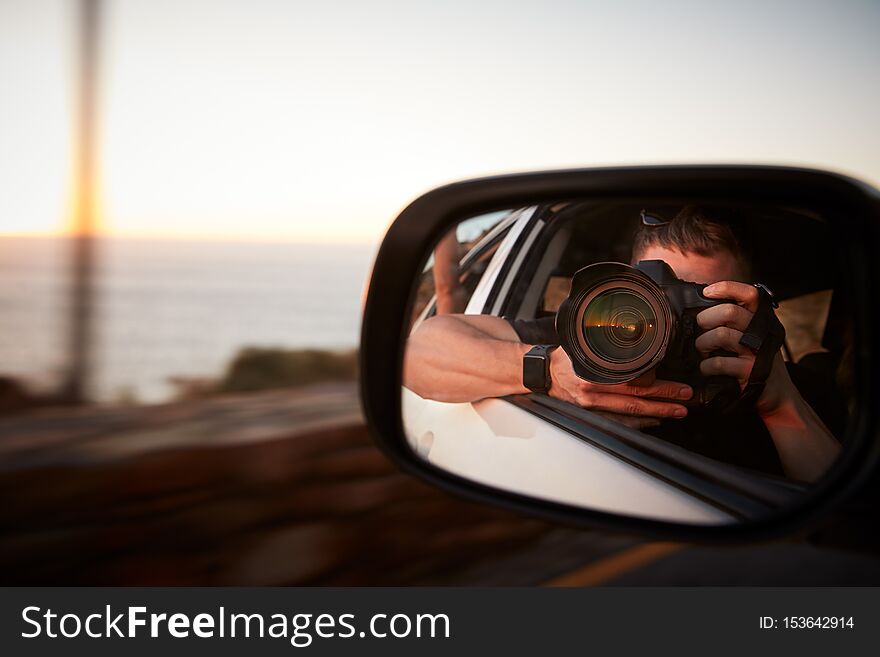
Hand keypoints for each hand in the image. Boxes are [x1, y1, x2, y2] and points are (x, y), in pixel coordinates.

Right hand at [547, 348, 691, 422]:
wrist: (542, 376)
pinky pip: (619, 423)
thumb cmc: (561, 358)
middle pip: (635, 400)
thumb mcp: (580, 344)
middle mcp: (592, 395)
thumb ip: (602, 343)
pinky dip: (638, 423)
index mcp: (591, 376)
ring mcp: (591, 409)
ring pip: (629, 415)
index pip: (631, 382)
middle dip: (663, 400)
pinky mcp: (591, 416)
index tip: (674, 383)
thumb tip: (628, 335)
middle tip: (685, 398)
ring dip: (655, 413)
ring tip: (676, 411)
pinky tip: (653, 419)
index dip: (655, 384)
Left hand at [698, 281, 795, 415]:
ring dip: (703, 343)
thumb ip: (737, 322)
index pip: (750, 295)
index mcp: (763, 320)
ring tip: (701, 350)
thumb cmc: (757, 363)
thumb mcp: (753, 338)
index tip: (707, 292)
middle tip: (699, 328)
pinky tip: (706, 369)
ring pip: (721, 335)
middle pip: (729, 312)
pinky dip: (706, 366)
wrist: (777, 395)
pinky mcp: (751, 372)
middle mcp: (763, 333)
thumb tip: (704, 305)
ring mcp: (758, 352)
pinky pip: (719, 362)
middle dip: (705, 319)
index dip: (727, 288)